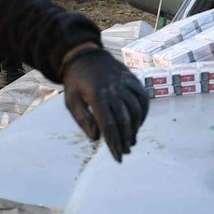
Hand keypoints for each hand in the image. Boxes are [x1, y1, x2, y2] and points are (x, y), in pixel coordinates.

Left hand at [61, 45, 148, 161]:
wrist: (85, 56)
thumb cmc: (75, 83)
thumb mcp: (70, 101)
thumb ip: (82, 119)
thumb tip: (97, 138)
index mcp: (96, 94)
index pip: (108, 124)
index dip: (114, 143)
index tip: (117, 157)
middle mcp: (113, 88)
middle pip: (124, 119)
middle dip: (125, 139)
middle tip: (125, 152)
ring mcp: (124, 82)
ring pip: (136, 109)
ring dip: (135, 128)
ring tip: (131, 142)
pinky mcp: (132, 79)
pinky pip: (143, 98)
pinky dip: (143, 113)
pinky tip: (138, 124)